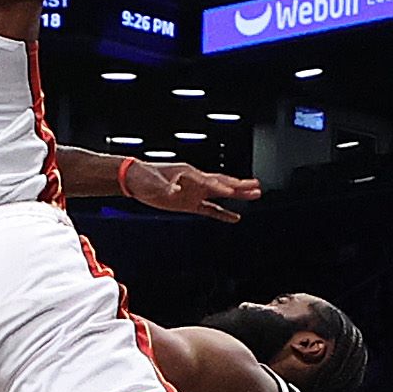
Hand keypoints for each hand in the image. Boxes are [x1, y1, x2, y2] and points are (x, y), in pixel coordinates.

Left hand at [121, 159, 260, 223]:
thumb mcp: (153, 183)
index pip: (208, 181)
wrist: (135, 180)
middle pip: (221, 183)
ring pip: (221, 193)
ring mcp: (194, 192)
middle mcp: (195, 181)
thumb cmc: (144, 177)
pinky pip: (211, 209)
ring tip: (255, 193)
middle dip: (239, 185)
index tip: (232, 191)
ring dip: (237, 194)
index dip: (219, 187)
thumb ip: (165, 187)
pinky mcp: (190, 203)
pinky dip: (223, 213)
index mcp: (188, 174)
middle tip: (256, 186)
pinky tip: (235, 217)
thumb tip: (174, 191)